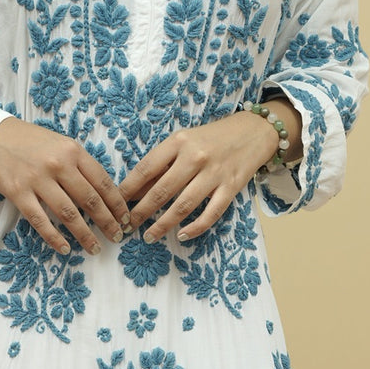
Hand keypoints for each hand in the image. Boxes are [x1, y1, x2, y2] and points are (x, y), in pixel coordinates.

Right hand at [0, 116, 130, 254]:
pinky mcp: (18, 192)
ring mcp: (37, 179)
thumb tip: (101, 192)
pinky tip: (65, 249)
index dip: (117, 204)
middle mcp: (58, 164)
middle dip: (107, 222)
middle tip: (117, 237)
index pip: (102, 182)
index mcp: (72, 151)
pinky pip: (40, 221)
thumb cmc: (28, 140)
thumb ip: (79, 164)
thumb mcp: (59, 143)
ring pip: (68, 214)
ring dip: (84, 235)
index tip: (125, 218)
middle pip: (89, 200)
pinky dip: (54, 238)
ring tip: (94, 248)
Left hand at [119, 106, 299, 241]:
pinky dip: (195, 228)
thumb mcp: (183, 142)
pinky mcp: (231, 187)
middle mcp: (195, 157)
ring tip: (148, 236)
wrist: (253, 132)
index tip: (116, 204)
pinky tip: (182, 236)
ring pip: (183, 206)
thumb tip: (133, 191)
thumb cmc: (210, 138)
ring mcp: (214, 174)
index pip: (146, 169)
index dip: (128, 190)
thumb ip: (161, 164)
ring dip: (162, 225)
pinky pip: (211, 213)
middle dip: (141, 212)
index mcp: (179, 142)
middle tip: (127, 227)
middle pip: (161, 191)